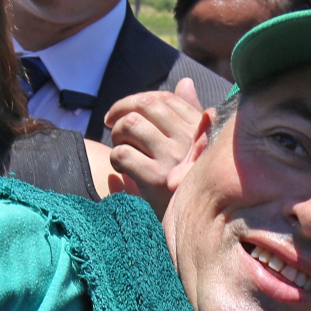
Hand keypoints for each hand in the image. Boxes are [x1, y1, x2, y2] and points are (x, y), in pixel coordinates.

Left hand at [104, 77, 205, 215]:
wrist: (193, 227)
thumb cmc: (188, 185)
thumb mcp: (195, 150)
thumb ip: (189, 117)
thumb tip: (185, 82)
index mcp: (201, 130)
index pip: (166, 98)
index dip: (140, 100)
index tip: (124, 110)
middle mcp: (190, 141)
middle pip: (146, 105)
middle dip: (121, 110)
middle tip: (110, 122)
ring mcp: (174, 159)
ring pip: (131, 125)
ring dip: (116, 134)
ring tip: (119, 147)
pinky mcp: (156, 179)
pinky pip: (122, 153)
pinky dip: (114, 158)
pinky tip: (121, 169)